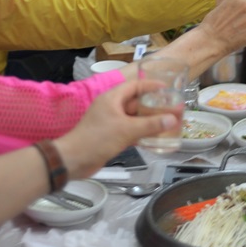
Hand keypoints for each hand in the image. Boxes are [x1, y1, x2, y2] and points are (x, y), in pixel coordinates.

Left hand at [56, 78, 178, 176]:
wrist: (73, 160)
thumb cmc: (97, 139)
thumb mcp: (126, 130)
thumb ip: (151, 125)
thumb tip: (172, 119)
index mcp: (112, 98)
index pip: (135, 85)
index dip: (151, 85)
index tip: (167, 89)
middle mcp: (112, 107)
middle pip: (136, 102)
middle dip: (154, 106)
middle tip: (172, 109)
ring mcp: (111, 122)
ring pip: (134, 118)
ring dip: (149, 121)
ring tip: (168, 123)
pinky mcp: (111, 136)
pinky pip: (130, 131)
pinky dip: (142, 133)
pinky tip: (155, 139)